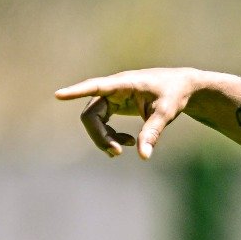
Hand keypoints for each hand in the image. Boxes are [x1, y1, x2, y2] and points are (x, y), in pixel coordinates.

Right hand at [54, 68, 201, 158]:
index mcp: (124, 83)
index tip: (58, 95)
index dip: (76, 91)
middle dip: (99, 135)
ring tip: (125, 148)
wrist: (182, 87)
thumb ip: (153, 133)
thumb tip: (143, 156)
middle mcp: (114, 88)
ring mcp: (113, 96)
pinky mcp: (115, 104)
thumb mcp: (165, 113)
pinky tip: (129, 142)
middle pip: (91, 113)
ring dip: (104, 137)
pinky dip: (111, 136)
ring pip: (94, 120)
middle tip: (116, 153)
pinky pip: (102, 122)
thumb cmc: (174, 95)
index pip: (96, 86)